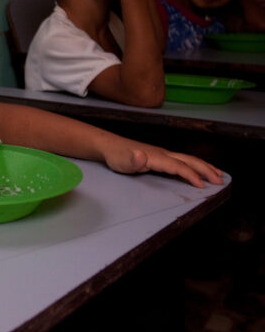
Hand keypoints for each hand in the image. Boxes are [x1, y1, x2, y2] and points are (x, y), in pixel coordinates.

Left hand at [102, 138, 223, 187]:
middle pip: (188, 160)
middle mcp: (163, 154)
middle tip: (220, 181)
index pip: (178, 166)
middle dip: (205, 170)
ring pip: (188, 159)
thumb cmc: (116, 156)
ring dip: (204, 166)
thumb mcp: (121, 161)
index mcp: (156, 156)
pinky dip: (194, 166)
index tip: (201, 185)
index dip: (190, 175)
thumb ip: (132, 160)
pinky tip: (199, 172)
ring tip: (218, 174)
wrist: (110, 146)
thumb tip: (141, 156)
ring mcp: (163, 154)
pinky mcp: (161, 157)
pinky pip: (182, 161)